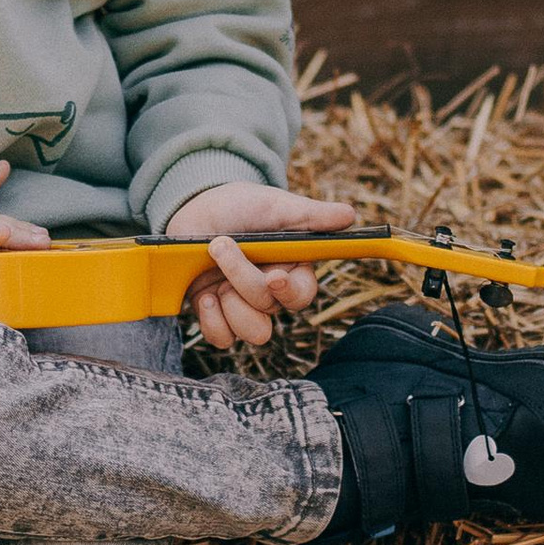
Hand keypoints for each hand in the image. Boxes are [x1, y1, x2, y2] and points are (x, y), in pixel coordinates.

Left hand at [163, 181, 356, 351]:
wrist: (194, 209)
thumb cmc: (240, 206)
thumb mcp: (273, 205)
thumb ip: (310, 215)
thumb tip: (349, 215)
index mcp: (290, 268)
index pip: (302, 294)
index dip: (291, 291)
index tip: (274, 277)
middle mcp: (269, 292)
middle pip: (271, 310)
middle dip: (244, 281)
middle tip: (221, 246)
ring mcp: (242, 306)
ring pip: (253, 332)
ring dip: (230, 305)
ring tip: (212, 278)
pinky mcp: (216, 315)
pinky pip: (223, 339)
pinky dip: (212, 321)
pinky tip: (204, 296)